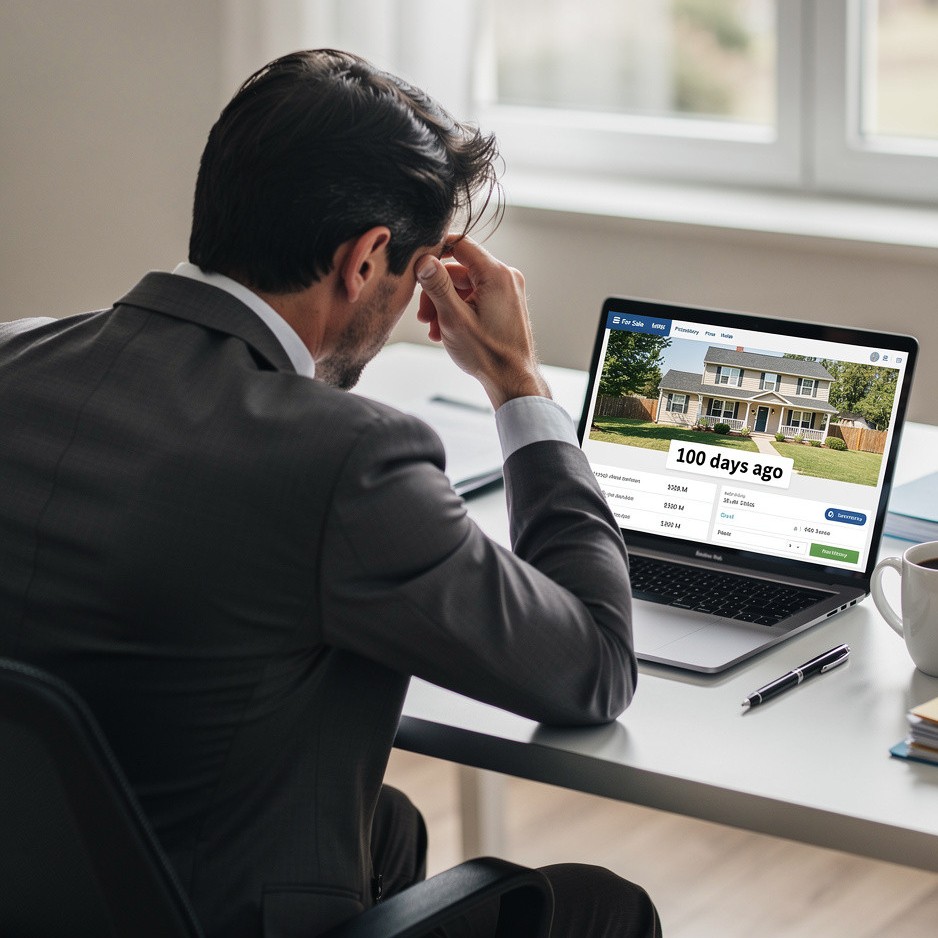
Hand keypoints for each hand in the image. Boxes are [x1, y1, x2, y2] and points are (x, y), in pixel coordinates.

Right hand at [415, 237, 549, 408]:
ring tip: (435, 331)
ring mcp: (507, 291)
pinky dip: (459, 311)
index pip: (461, 244)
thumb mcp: (454, 318)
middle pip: (459, 270)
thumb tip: (423, 259)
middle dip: (437, 292)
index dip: (436, 251)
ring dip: (445, 305)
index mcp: (496, 274)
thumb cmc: (487, 354)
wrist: (512, 381)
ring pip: (464, 287)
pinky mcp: (505, 305)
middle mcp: (505, 277)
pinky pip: (475, 299)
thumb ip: (437, 286)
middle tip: (424, 317)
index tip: (417, 266)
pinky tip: (446, 332)